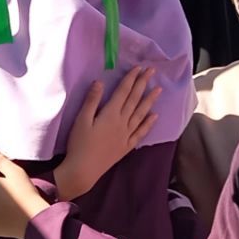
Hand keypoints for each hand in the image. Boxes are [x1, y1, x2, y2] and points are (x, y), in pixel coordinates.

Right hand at [54, 67, 159, 199]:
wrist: (84, 170)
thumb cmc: (79, 144)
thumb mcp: (81, 120)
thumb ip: (92, 101)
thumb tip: (100, 82)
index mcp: (110, 114)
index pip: (123, 92)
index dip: (131, 79)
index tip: (138, 68)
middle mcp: (122, 122)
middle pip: (134, 100)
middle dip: (143, 84)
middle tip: (152, 71)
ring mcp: (126, 135)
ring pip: (141, 114)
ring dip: (150, 101)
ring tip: (158, 89)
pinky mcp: (126, 146)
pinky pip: (140, 132)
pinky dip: (148, 123)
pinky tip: (154, 116)